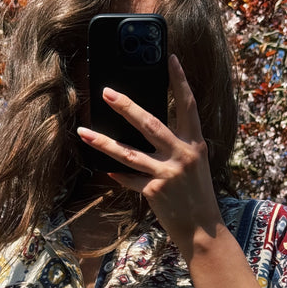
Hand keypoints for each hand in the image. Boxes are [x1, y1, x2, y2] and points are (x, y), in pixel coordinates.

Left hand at [77, 54, 220, 259]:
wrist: (202, 229)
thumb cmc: (198, 195)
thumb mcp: (195, 165)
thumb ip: (177, 145)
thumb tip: (149, 129)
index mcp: (195, 143)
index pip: (188, 105)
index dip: (179, 80)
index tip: (170, 57)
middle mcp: (182, 154)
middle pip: (149, 123)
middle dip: (125, 106)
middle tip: (105, 92)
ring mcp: (167, 173)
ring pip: (128, 153)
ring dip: (103, 142)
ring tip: (84, 132)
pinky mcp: (153, 190)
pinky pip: (128, 178)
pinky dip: (117, 174)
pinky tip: (105, 169)